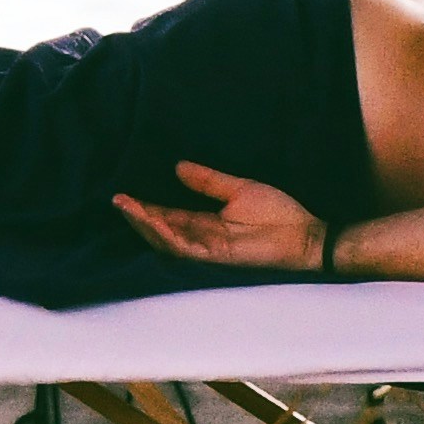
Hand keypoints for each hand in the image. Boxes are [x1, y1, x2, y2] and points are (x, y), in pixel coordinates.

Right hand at [108, 157, 327, 273]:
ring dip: (146, 225)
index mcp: (209, 223)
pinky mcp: (218, 256)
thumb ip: (209, 181)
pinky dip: (168, 236)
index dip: (149, 207)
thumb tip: (178, 166)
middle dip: (139, 216)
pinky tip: (153, 222)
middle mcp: (205, 238)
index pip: (171, 215)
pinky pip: (186, 248)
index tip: (127, 194)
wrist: (306, 234)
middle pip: (164, 229)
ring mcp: (210, 249)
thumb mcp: (240, 189)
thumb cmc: (279, 214)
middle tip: (117, 199)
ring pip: (169, 240)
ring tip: (127, 207)